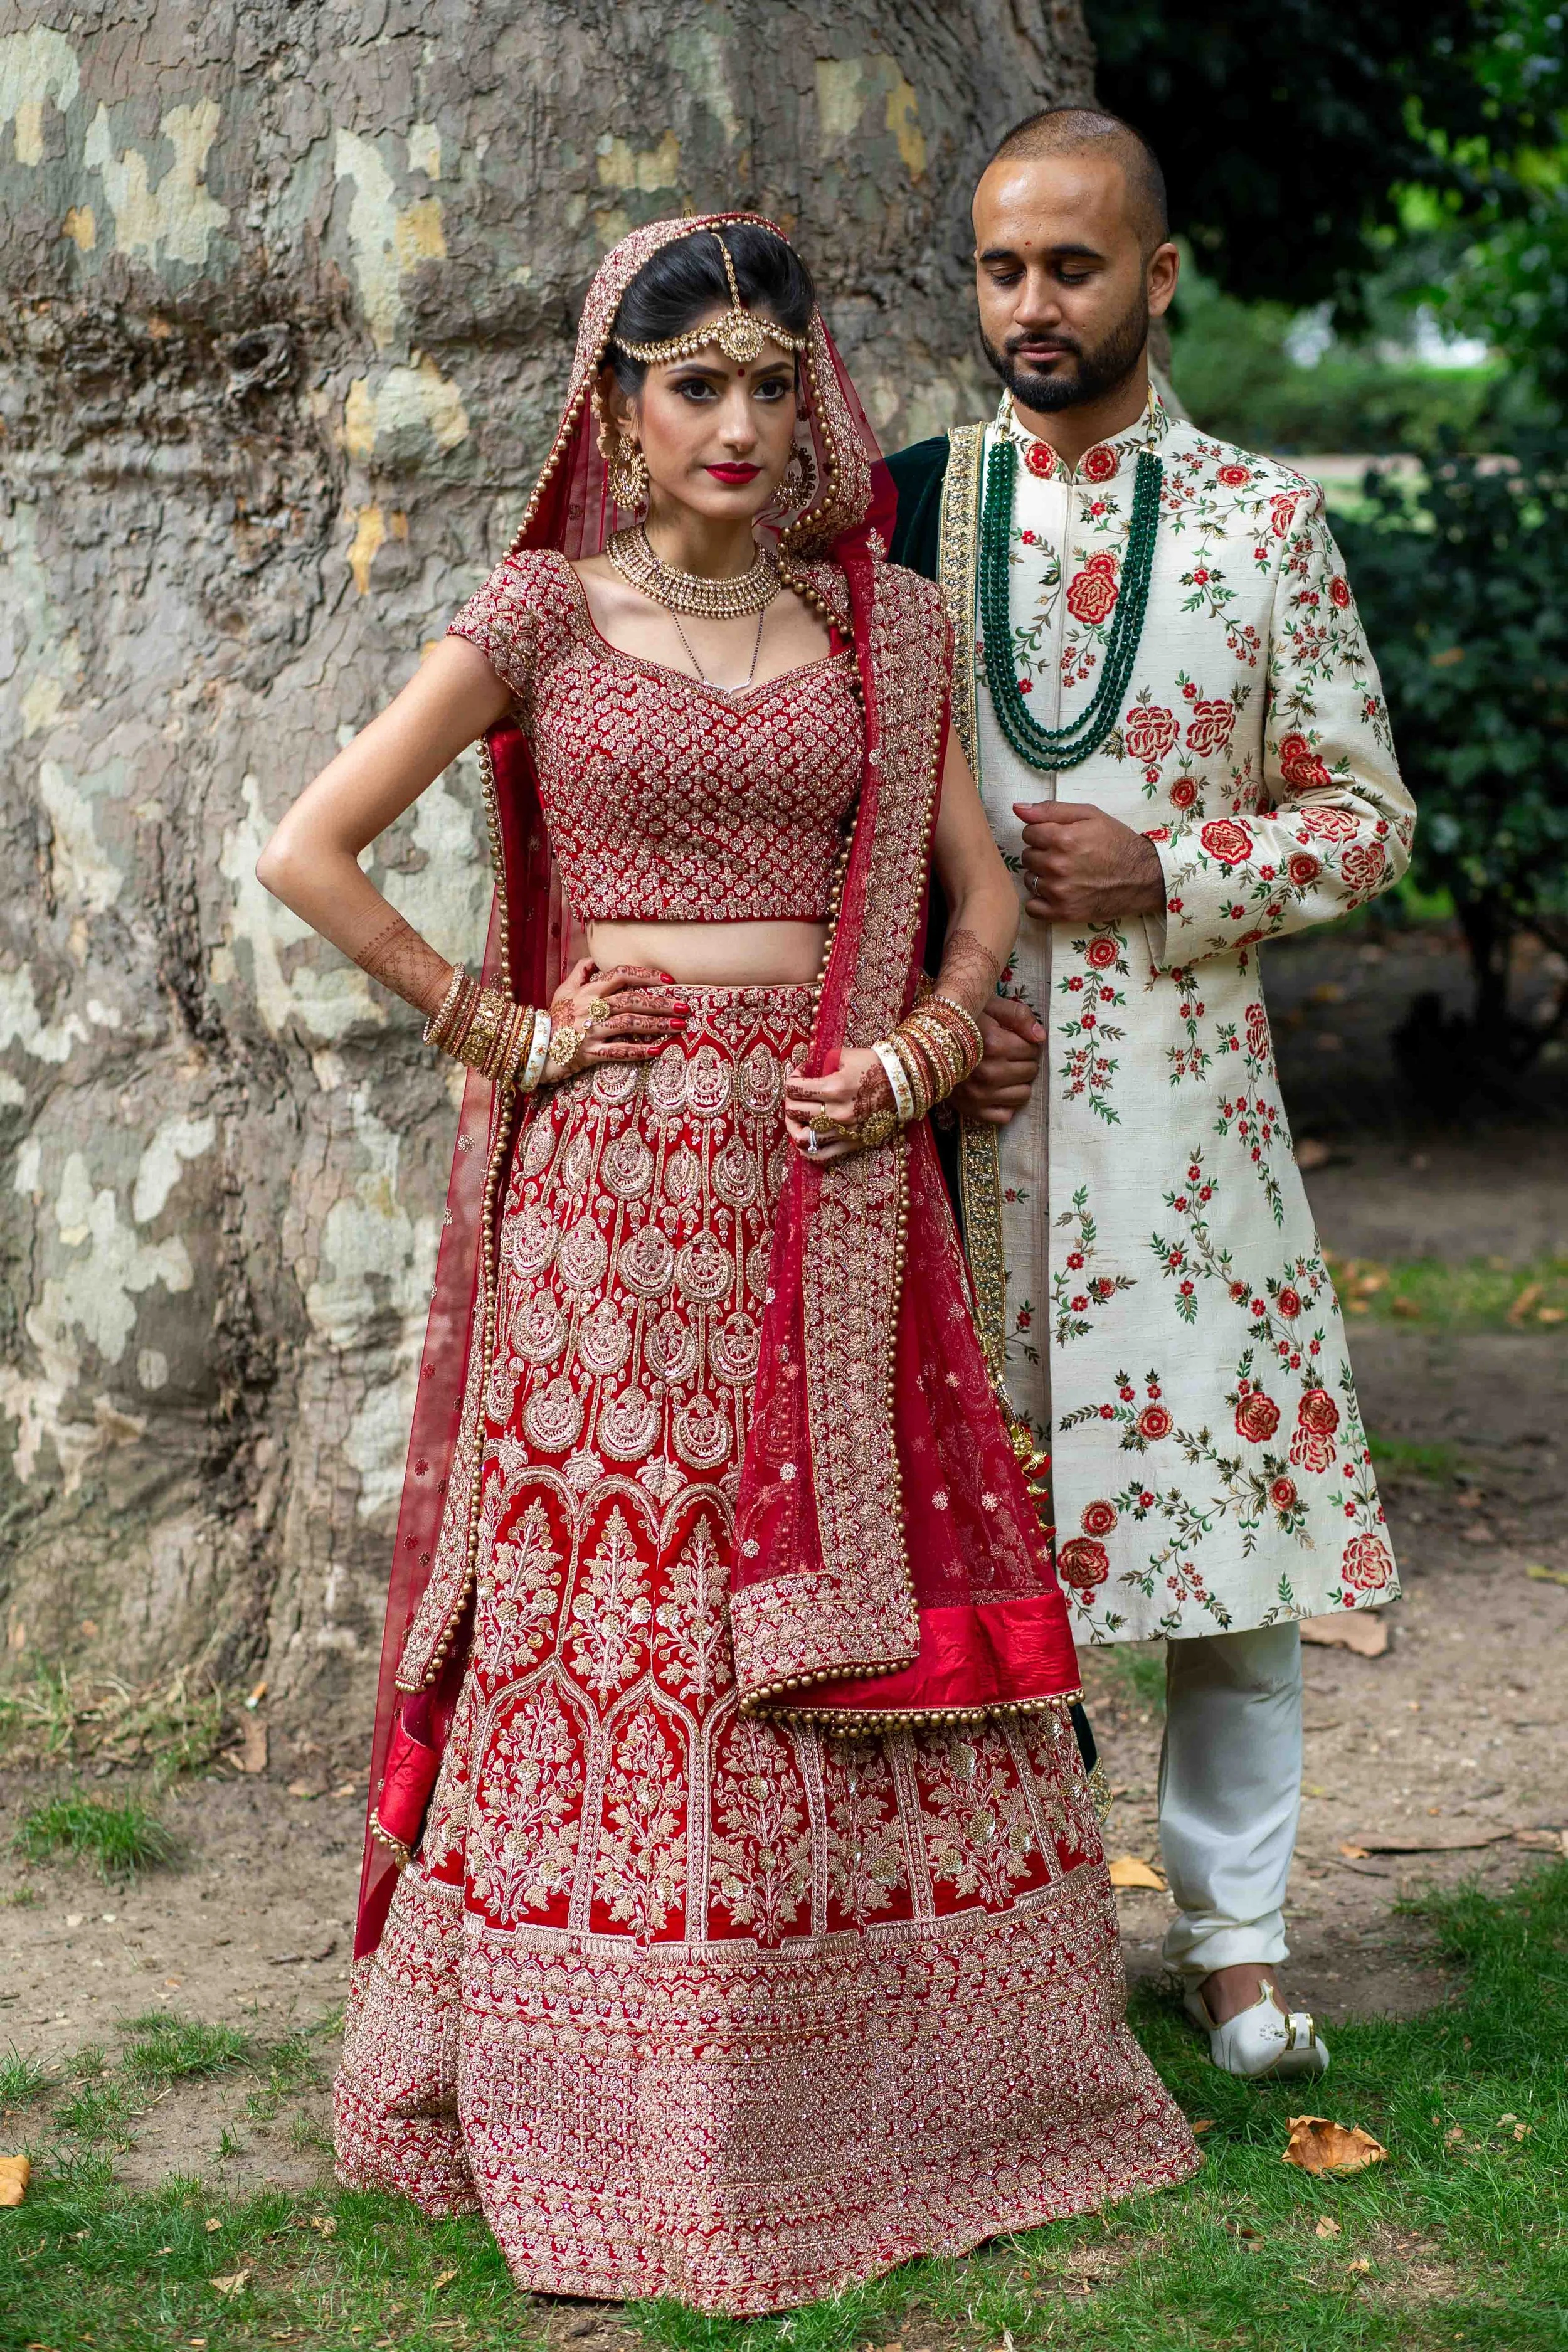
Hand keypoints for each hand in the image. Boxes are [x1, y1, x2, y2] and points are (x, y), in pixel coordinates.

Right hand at [540, 958, 683, 1081]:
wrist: (531, 1046)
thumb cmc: (551, 1018)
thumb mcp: (562, 991)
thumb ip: (580, 973)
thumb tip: (593, 959)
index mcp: (588, 991)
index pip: (621, 975)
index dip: (646, 975)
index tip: (669, 980)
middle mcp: (591, 1008)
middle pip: (632, 1000)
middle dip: (660, 1002)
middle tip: (684, 1007)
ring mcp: (591, 1031)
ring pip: (629, 1024)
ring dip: (656, 1025)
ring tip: (678, 1026)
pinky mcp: (589, 1053)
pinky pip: (618, 1051)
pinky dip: (638, 1051)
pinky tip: (657, 1050)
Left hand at [783, 1048, 894, 1162]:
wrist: (901, 1083)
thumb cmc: (873, 1066)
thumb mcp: (845, 1056)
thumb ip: (819, 1063)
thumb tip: (801, 1070)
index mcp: (834, 1088)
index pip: (794, 1089)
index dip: (791, 1079)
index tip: (798, 1075)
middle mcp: (837, 1112)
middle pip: (794, 1111)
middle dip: (790, 1100)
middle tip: (797, 1095)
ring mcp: (844, 1131)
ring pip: (802, 1137)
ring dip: (794, 1125)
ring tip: (798, 1117)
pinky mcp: (852, 1143)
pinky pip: (821, 1155)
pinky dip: (807, 1149)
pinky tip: (806, 1137)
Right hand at [953, 994, 1045, 1126]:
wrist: (925, 1044)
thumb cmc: (962, 1023)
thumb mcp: (989, 1007)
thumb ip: (1019, 1016)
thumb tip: (1041, 1037)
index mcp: (993, 1045)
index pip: (1032, 1050)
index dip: (1027, 1043)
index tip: (1014, 1041)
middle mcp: (988, 1073)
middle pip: (1030, 1072)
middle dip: (1024, 1062)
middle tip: (1009, 1056)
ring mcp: (980, 1095)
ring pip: (1023, 1095)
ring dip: (1019, 1083)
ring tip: (1004, 1072)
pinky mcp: (972, 1111)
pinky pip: (1005, 1116)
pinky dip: (1006, 1105)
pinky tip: (998, 1091)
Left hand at [1014, 800, 1164, 923]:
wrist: (1143, 876)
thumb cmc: (1117, 842)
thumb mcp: (1089, 815)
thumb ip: (1051, 810)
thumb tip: (1017, 809)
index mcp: (1062, 839)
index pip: (1028, 833)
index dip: (1043, 833)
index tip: (1059, 837)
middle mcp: (1057, 866)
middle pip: (1027, 856)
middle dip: (1042, 854)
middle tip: (1065, 856)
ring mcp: (1059, 892)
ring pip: (1029, 880)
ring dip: (1042, 876)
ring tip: (1065, 874)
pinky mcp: (1063, 913)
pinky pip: (1032, 908)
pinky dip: (1040, 901)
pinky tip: (1056, 893)